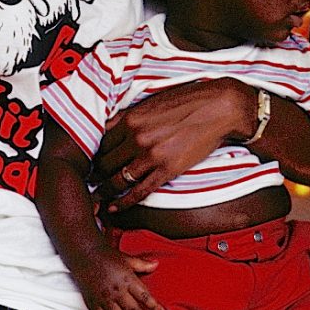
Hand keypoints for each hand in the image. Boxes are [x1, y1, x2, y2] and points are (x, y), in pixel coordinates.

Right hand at [73, 248, 162, 309]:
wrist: (85, 254)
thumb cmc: (107, 256)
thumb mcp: (127, 258)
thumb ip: (142, 264)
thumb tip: (156, 264)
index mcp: (127, 279)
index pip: (144, 297)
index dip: (154, 306)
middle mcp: (117, 291)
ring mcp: (104, 299)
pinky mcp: (93, 303)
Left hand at [90, 78, 254, 210]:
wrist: (217, 108)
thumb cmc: (187, 102)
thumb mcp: (151, 103)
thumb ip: (130, 117)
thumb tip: (111, 128)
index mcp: (131, 119)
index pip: (101, 142)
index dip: (94, 155)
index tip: (92, 163)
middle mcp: (137, 137)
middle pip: (105, 162)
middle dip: (96, 173)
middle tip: (92, 181)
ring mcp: (151, 155)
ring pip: (118, 178)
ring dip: (106, 190)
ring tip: (98, 197)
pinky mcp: (167, 169)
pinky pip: (140, 190)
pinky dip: (124, 202)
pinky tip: (114, 207)